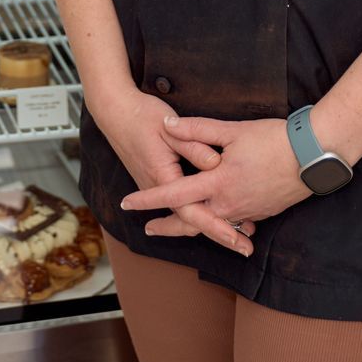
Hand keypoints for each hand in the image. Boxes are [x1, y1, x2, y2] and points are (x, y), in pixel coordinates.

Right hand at [88, 87, 252, 256]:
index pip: (192, 211)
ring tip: (238, 236)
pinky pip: (181, 205)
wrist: (116, 113)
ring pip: (187, 215)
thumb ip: (194, 145)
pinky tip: (218, 214)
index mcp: (164, 177)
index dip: (216, 225)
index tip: (235, 238)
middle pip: (191, 221)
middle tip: (246, 249)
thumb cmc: (143, 117)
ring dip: (212, 226)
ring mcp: (157, 186)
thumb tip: (216, 163)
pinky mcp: (158, 182)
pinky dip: (200, 214)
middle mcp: (159, 188)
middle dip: (219, 234)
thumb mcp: (170, 128)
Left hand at [121, 117, 311, 236]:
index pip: (174, 194)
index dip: (148, 199)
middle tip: (149, 229)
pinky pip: (235, 222)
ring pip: (213, 224)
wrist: (315, 156)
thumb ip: (199, 129)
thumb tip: (169, 125)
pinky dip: (221, 223)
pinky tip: (218, 219)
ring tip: (179, 226)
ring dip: (194, 226)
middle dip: (168, 226)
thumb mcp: (234, 130)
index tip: (127, 203)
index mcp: (218, 183)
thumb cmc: (275, 139)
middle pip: (191, 222)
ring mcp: (247, 211)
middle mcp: (229, 203)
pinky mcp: (262, 212)